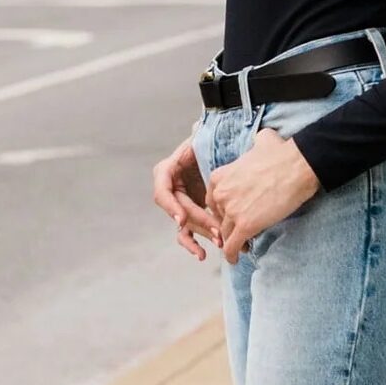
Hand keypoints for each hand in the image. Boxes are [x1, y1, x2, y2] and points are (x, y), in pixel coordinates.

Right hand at [152, 134, 219, 260]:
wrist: (222, 146)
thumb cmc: (211, 140)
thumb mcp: (202, 139)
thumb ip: (199, 138)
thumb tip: (196, 130)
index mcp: (168, 170)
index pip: (163, 191)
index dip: (171, 206)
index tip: (182, 219)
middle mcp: (170, 188)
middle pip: (179, 210)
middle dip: (198, 222)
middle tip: (218, 231)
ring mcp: (180, 203)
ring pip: (184, 225)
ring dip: (198, 236)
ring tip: (212, 246)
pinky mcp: (190, 213)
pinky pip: (189, 232)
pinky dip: (195, 243)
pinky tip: (203, 254)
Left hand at [207, 128, 319, 264]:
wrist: (296, 167)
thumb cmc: (282, 153)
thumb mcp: (262, 141)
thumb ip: (256, 142)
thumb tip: (263, 138)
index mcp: (220, 176)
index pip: (213, 200)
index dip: (223, 210)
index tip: (232, 216)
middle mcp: (221, 194)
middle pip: (218, 218)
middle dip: (226, 226)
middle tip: (238, 232)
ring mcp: (231, 211)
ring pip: (225, 233)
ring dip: (232, 242)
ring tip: (242, 247)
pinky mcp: (244, 226)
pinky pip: (232, 246)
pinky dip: (232, 255)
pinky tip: (236, 259)